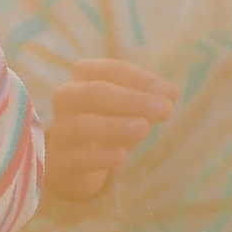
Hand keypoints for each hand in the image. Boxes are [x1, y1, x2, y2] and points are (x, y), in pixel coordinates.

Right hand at [44, 59, 174, 200]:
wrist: (73, 161)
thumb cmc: (107, 123)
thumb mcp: (130, 109)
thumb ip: (149, 100)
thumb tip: (170, 92)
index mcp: (85, 75)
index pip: (112, 70)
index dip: (140, 79)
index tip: (168, 91)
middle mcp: (67, 97)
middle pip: (95, 93)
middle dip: (132, 100)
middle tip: (165, 109)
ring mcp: (61, 129)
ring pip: (84, 125)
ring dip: (114, 126)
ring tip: (143, 129)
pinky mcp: (61, 160)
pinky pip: (79, 157)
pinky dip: (100, 156)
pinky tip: (121, 155)